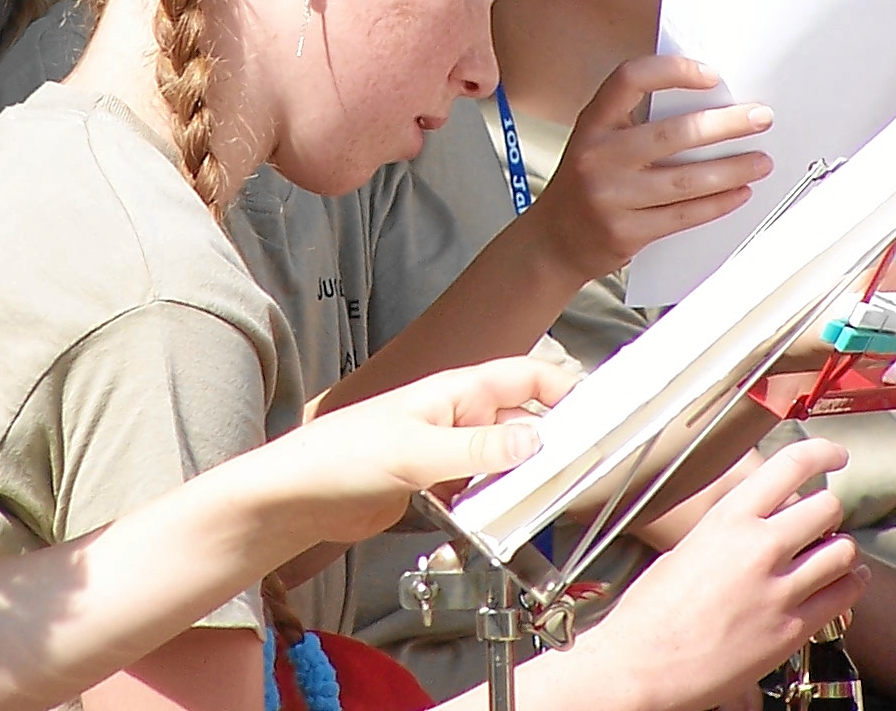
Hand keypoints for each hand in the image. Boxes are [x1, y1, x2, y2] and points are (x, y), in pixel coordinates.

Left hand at [255, 357, 577, 542]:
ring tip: (549, 498)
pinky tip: (507, 520)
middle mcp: (457, 416)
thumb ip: (477, 450)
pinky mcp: (437, 484)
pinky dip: (499, 501)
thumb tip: (535, 440)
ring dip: (526, 475)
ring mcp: (448, 451)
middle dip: (554, 439)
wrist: (295, 499)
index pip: (526, 375)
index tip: (600, 412)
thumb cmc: (338, 457)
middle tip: (583, 466)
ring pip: (506, 458)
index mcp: (454, 391)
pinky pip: (483, 488)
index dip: (565, 387)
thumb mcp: (415, 452)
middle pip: (522, 418)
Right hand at [527, 55, 773, 281]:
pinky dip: (718, 203)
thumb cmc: (587, 183)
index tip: (711, 75)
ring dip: (732, 169)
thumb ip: (638, 125)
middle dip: (726, 124)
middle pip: (673, 134)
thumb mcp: (598, 142)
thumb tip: (709, 108)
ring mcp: (610, 197)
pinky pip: (684, 215)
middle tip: (760, 118)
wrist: (554, 240)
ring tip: (761, 161)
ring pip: (685, 180)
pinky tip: (739, 192)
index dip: (672, 71)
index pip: (629, 79)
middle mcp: (597, 156)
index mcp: (592, 123)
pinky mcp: (625, 232)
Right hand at [577, 438, 863, 709]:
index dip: (822, 454)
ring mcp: (780, 590)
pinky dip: (849, 584)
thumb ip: (732, 528)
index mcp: (728, 519)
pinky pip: (843, 596)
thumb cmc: (653, 609)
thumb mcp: (688, 547)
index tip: (835, 456)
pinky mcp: (792, 629)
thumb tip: (763, 518)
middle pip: (827, 508)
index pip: (790, 466)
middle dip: (827, 512)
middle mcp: (759, 548)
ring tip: (831, 554)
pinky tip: (842, 582)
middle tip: (819, 521)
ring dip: (841, 549)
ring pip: (843, 551)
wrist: (645, 664)